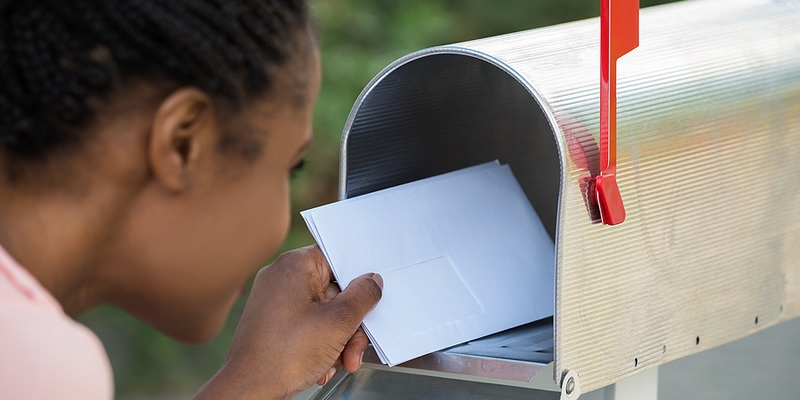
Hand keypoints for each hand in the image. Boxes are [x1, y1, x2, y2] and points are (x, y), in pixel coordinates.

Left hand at [194, 245, 382, 398]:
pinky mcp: (273, 322)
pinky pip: (307, 325)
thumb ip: (362, 296)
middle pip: (334, 293)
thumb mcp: (337, 323)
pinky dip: (319, 345)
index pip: (336, 259)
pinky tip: (322, 368)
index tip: (369, 298)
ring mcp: (275, 300)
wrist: (248, 390)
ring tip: (337, 364)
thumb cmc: (285, 354)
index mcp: (294, 265)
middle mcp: (282, 278)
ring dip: (337, 341)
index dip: (356, 280)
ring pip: (323, 313)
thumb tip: (373, 280)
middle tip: (354, 349)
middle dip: (349, 326)